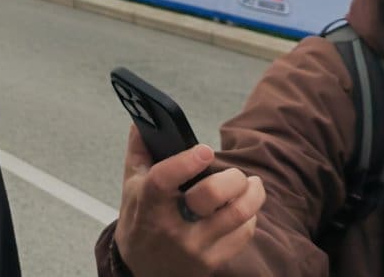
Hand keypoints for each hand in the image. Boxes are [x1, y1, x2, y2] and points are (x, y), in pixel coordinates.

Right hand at [112, 126, 263, 276]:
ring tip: (252, 184)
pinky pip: (243, 233)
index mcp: (147, 203)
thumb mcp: (130, 187)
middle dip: (232, 177)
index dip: (185, 162)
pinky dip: (250, 215)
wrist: (143, 270)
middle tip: (235, 173)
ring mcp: (194, 246)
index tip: (204, 150)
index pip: (163, 180)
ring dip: (252, 194)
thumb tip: (141, 121)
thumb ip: (138, 151)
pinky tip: (246, 208)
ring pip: (237, 214)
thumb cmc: (140, 221)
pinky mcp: (212, 261)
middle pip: (211, 195)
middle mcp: (171, 226)